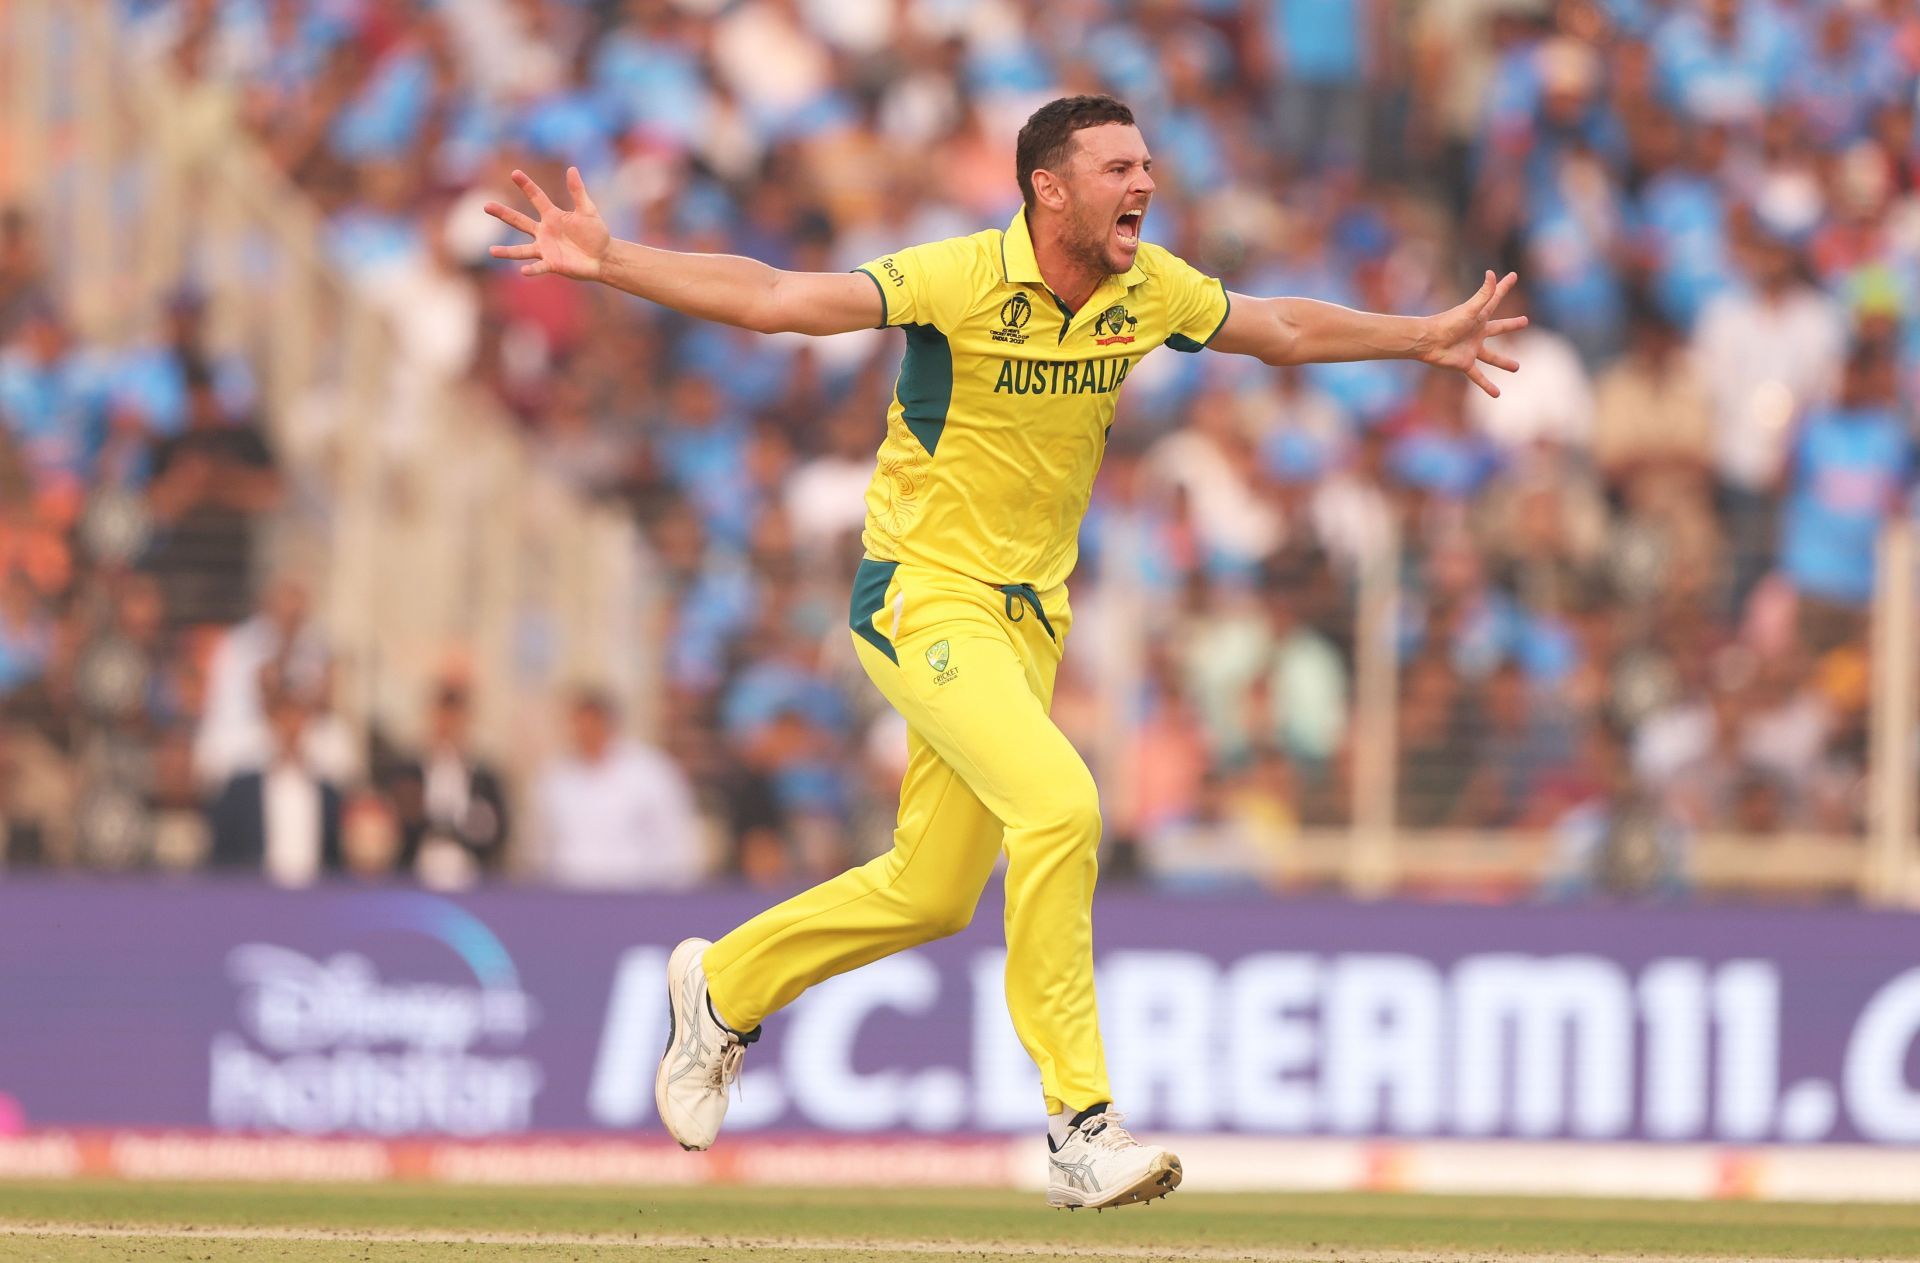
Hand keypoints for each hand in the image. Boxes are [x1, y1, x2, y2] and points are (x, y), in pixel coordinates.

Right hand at [484, 167, 609, 281]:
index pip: (536, 197)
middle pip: (519, 221)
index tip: (514, 173)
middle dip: (503, 213)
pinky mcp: (552, 264)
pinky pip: (540, 267)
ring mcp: (546, 249)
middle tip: (486, 205)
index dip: (526, 185)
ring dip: (507, 251)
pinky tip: (523, 271)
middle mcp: (544, 232)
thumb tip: (571, 169)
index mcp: (552, 216)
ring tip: (492, 251)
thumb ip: (578, 192)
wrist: (604, 257)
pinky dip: (532, 269)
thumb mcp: (588, 210)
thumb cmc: (596, 233)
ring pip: (521, 250)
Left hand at [1419, 270, 1527, 397]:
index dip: (1504, 287)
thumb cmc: (1447, 323)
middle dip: (1511, 325)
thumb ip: (1483, 294)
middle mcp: (1477, 332)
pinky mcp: (1465, 363)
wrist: (1427, 341)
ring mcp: (1472, 348)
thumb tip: (1492, 273)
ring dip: (1504, 362)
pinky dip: (1487, 385)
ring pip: (1492, 356)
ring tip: (1517, 367)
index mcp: (1479, 317)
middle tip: (1524, 322)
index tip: (1512, 276)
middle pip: (1499, 327)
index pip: (1495, 298)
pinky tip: (1497, 394)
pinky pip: (1478, 376)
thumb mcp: (1470, 309)